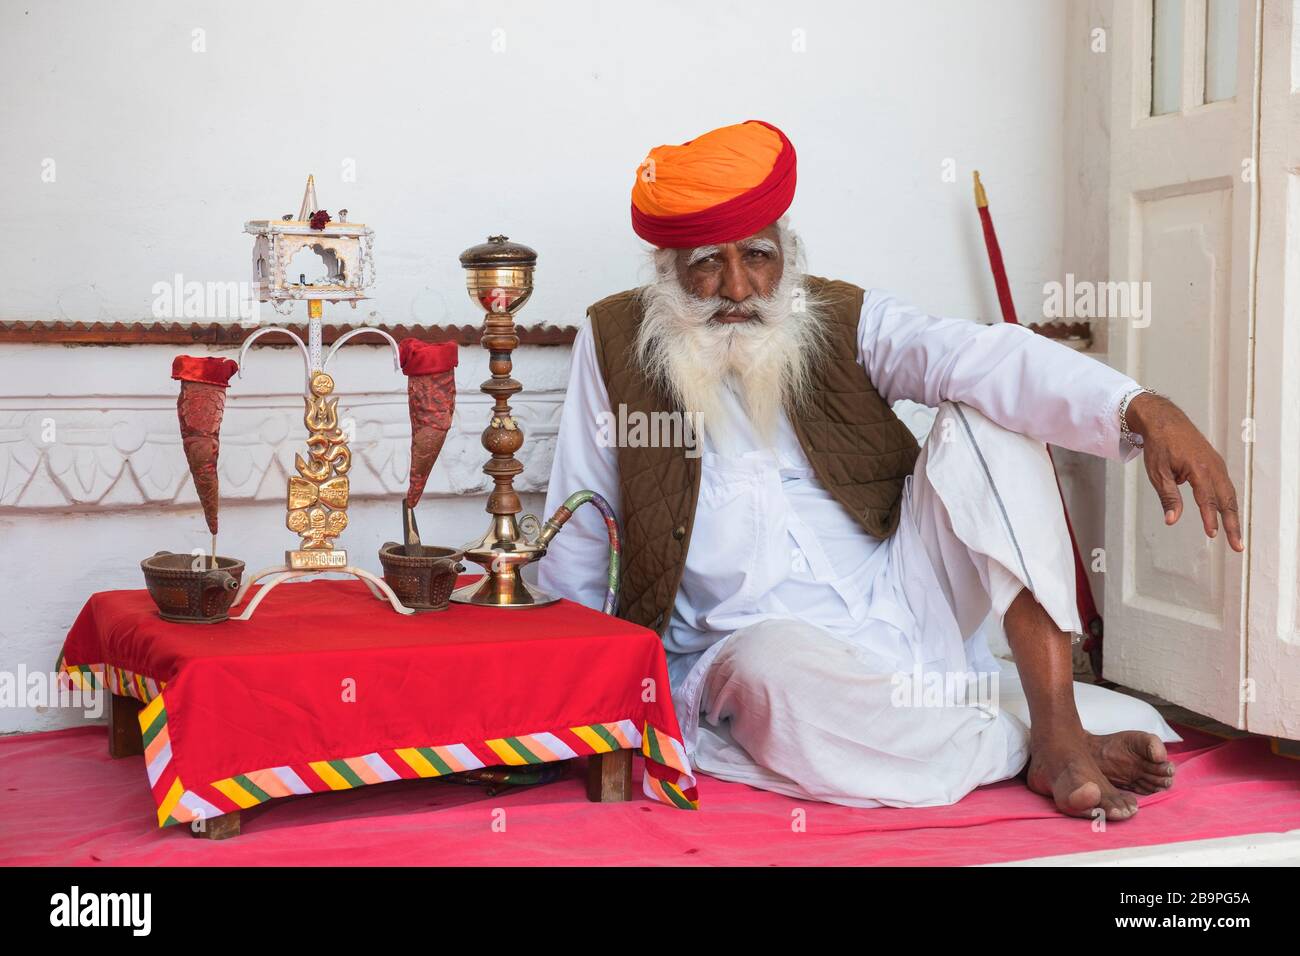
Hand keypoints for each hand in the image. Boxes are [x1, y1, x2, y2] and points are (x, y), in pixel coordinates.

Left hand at [1126, 392, 1243, 551]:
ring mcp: (1217, 465)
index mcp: (1199, 469)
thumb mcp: (1158, 473)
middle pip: (1226, 500)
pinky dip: (1228, 503)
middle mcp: (1214, 467)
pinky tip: (1226, 516)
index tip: (1213, 535)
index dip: (1210, 519)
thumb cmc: (1159, 446)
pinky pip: (1225, 487)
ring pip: (1229, 495)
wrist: (1165, 421)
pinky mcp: (1216, 464)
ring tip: (1235, 536)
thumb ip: (1168, 497)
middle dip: (1232, 524)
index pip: (1207, 499)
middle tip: (1236, 546)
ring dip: (1232, 516)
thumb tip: (1171, 520)